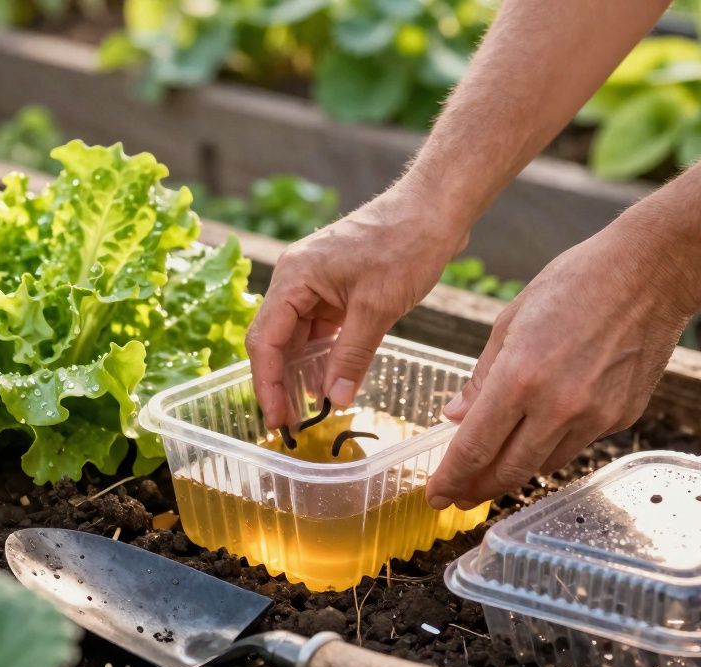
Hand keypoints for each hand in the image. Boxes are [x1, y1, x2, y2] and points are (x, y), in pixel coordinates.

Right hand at [246, 181, 469, 428]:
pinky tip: (331, 383)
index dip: (267, 384)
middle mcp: (296, 279)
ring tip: (309, 411)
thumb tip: (334, 400)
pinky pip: (320, 330)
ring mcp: (316, 284)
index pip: (265, 340)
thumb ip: (352, 357)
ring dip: (302, 372)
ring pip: (298, 337)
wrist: (435, 209)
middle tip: (292, 424)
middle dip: (280, 383)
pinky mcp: (337, 289)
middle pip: (275, 340)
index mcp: (294, 277)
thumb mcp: (377, 308)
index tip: (278, 420)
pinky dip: (324, 357)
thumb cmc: (405, 244)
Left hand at [425, 226, 696, 509]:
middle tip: (459, 497)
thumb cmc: (575, 284)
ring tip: (494, 471)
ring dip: (514, 472)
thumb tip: (456, 418)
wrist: (650, 275)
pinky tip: (541, 435)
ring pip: (543, 466)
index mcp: (519, 378)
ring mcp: (594, 417)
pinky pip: (576, 445)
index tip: (436, 495)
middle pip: (508, 471)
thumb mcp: (510, 321)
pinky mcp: (621, 418)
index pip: (474, 448)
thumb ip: (480, 377)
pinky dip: (552, 447)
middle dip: (477, 490)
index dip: (451, 478)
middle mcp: (557, 407)